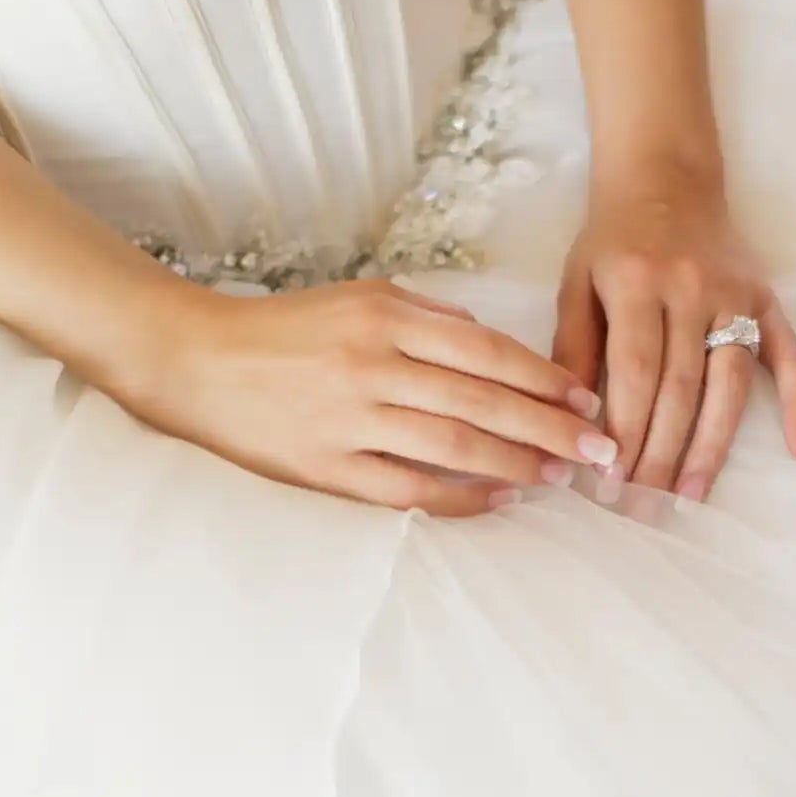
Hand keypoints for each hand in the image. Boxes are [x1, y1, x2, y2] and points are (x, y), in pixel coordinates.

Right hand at [129, 278, 615, 515]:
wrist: (196, 361)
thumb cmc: (287, 329)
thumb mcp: (359, 296)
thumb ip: (428, 315)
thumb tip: (493, 342)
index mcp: (385, 316)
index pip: (486, 350)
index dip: (544, 379)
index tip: (586, 401)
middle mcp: (372, 364)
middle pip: (482, 400)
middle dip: (550, 429)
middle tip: (599, 450)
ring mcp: (349, 418)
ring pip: (453, 445)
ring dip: (516, 464)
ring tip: (560, 477)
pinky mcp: (326, 466)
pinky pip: (407, 488)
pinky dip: (459, 496)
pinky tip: (500, 501)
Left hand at [555, 170, 795, 500]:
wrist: (666, 174)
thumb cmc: (614, 237)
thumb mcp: (578, 282)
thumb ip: (574, 348)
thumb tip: (572, 422)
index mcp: (638, 283)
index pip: (636, 373)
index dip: (626, 430)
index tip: (611, 480)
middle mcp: (692, 290)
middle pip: (682, 389)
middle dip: (662, 454)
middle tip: (645, 507)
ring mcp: (736, 296)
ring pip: (729, 385)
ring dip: (712, 447)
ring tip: (692, 497)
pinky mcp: (766, 299)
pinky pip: (791, 356)